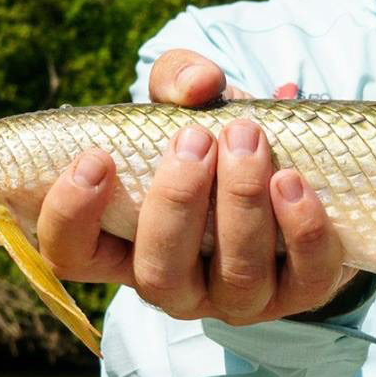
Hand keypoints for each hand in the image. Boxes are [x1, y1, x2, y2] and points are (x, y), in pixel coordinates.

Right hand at [33, 48, 356, 323]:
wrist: (300, 163)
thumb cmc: (218, 138)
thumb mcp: (186, 102)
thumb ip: (178, 78)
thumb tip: (198, 86)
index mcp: (126, 245)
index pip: (71, 255)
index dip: (70, 216)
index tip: (96, 157)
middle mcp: (177, 286)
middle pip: (157, 274)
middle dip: (176, 203)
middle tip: (195, 137)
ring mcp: (240, 298)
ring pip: (233, 277)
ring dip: (239, 204)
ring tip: (247, 139)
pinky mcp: (302, 292)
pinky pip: (305, 277)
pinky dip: (300, 228)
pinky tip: (291, 180)